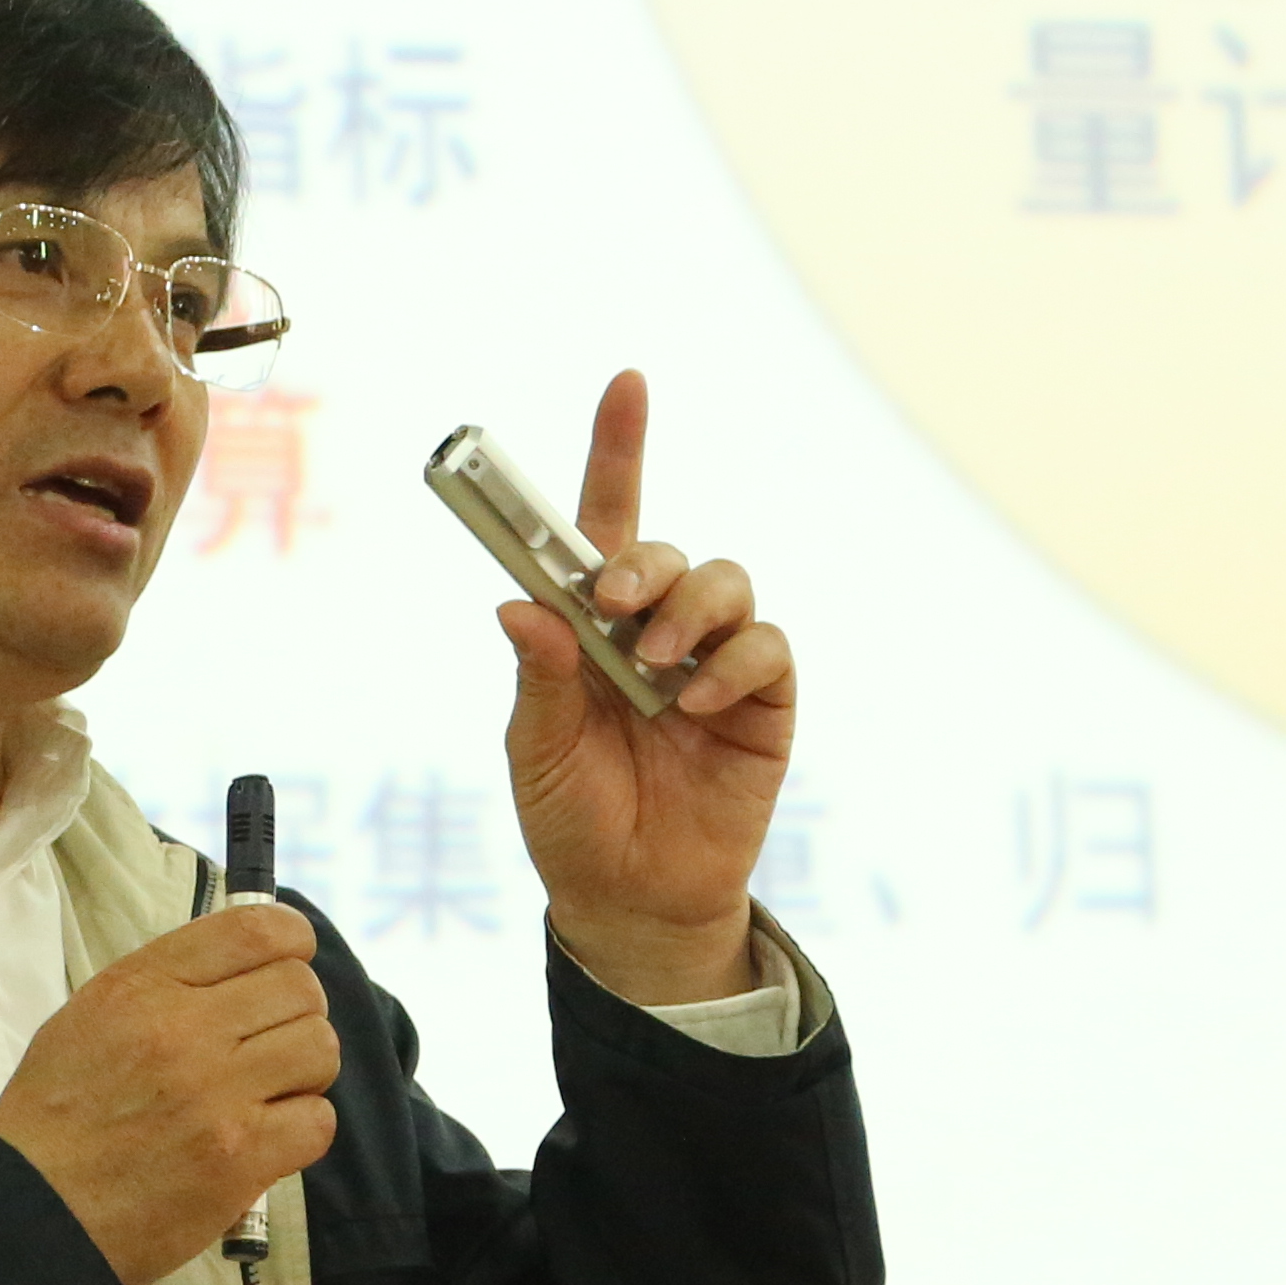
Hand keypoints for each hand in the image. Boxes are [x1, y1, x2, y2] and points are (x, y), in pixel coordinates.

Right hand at [0, 901, 342, 1284]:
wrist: (36, 1211)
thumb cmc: (55, 1118)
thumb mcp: (88, 1017)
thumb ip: (164, 985)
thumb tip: (241, 972)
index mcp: (143, 987)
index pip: (256, 929)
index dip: (292, 941)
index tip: (288, 963)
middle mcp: (184, 1030)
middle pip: (300, 987)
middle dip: (295, 1013)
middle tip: (267, 1045)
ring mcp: (216, 1096)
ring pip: (319, 1049)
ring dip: (303, 1070)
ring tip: (267, 1092)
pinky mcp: (240, 1159)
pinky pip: (318, 1120)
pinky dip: (302, 1128)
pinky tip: (266, 1137)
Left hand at [497, 371, 794, 1007]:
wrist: (629, 902)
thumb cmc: (573, 820)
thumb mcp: (537, 752)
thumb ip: (539, 677)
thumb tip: (520, 603)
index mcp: (590, 627)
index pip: (602, 523)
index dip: (618, 447)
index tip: (628, 382)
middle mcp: (655, 629)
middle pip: (664, 547)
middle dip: (640, 559)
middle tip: (611, 602)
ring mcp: (713, 663)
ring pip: (724, 582)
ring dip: (687, 609)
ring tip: (654, 666)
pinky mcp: (761, 703)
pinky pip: (765, 649)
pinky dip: (732, 665)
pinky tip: (694, 707)